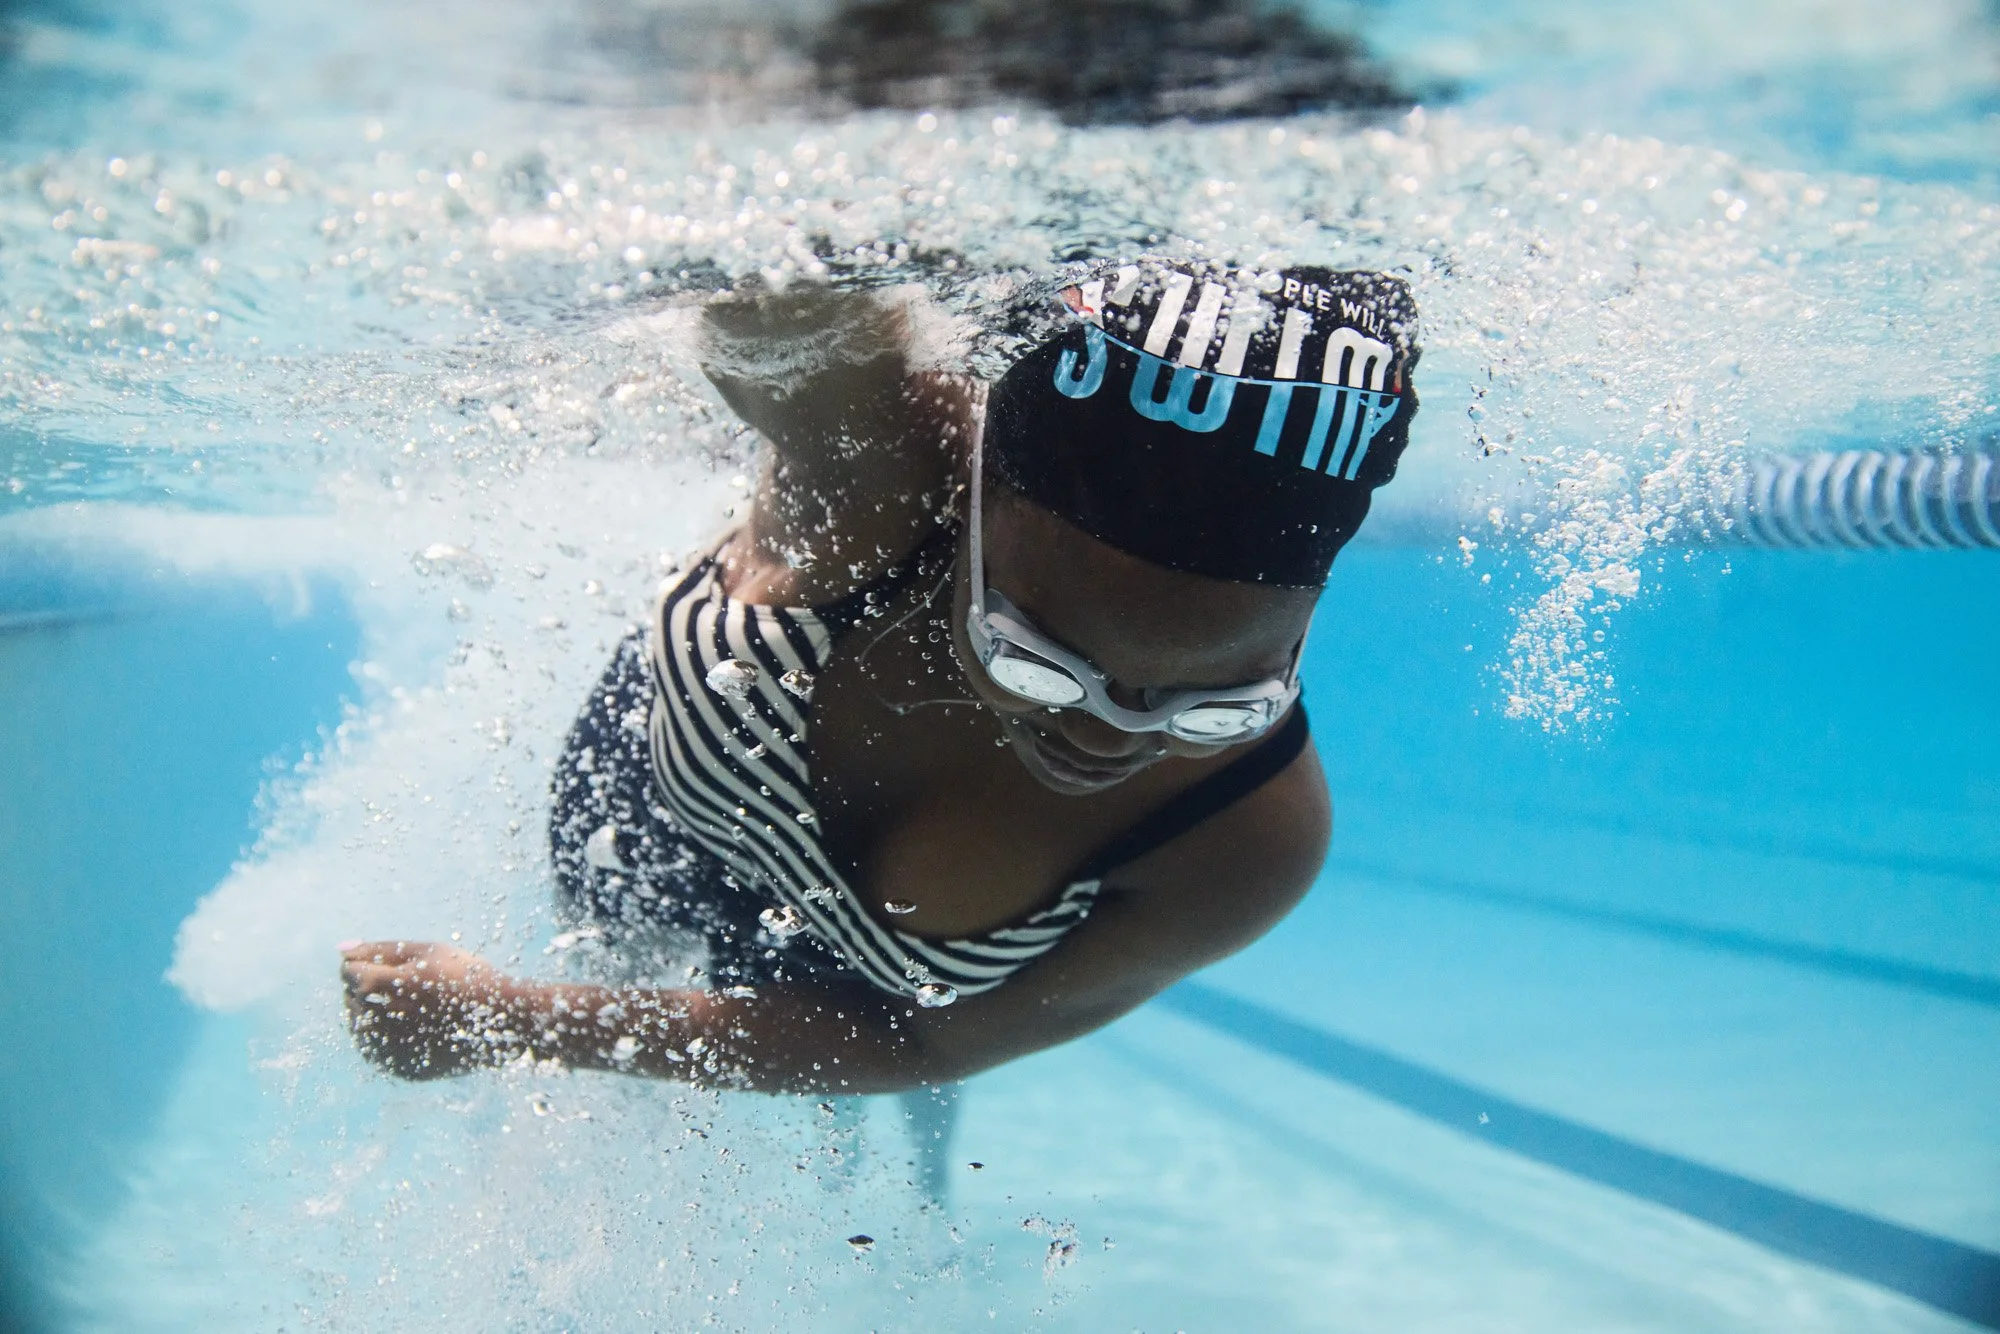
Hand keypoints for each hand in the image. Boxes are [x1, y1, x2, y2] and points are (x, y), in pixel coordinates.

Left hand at [338, 941, 526, 1080]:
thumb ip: (380, 949)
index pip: (349, 972)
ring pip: (360, 1026)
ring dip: (376, 1013)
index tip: (395, 967)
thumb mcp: (426, 952)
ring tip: (410, 1005)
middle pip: (352, 999)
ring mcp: (388, 1050)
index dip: (369, 965)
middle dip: (371, 989)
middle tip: (409, 985)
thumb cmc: (465, 978)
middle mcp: (379, 1021)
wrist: (503, 1020)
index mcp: (382, 986)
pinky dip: (387, 1037)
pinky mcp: (400, 1069)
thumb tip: (339, 950)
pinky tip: (413, 1026)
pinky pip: (377, 1050)